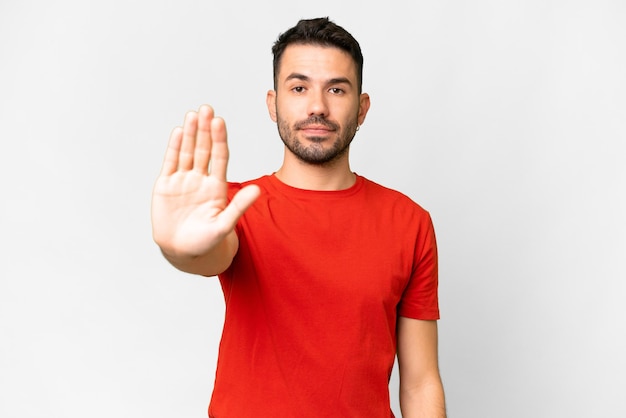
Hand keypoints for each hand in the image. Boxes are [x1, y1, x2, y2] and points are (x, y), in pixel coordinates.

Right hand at [151, 105, 259, 258]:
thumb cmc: (206, 241)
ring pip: (187, 152)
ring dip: (190, 134)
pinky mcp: (166, 185)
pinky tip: (179, 132)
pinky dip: (174, 148)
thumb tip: (258, 190)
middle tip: (207, 109)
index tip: (220, 122)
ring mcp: (183, 180)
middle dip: (205, 129)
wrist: (182, 252)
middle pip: (204, 149)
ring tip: (193, 115)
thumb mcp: (224, 225)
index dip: (219, 139)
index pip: (219, 157)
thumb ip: (239, 206)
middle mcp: (200, 179)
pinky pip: (171, 162)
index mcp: (217, 186)